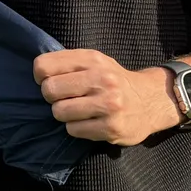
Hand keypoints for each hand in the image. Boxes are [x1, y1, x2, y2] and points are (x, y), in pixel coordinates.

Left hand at [33, 48, 182, 145]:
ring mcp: (108, 104)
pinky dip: (76, 128)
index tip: (49, 81)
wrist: (151, 101)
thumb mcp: (96, 61)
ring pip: (59, 112)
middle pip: (49, 90)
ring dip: (64, 114)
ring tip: (78, 111)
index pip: (44, 66)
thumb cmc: (114, 80)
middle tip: (64, 99)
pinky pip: (73, 130)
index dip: (40, 76)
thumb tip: (38, 72)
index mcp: (92, 59)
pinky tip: (89, 122)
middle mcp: (101, 79)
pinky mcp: (111, 128)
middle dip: (52, 97)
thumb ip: (69, 63)